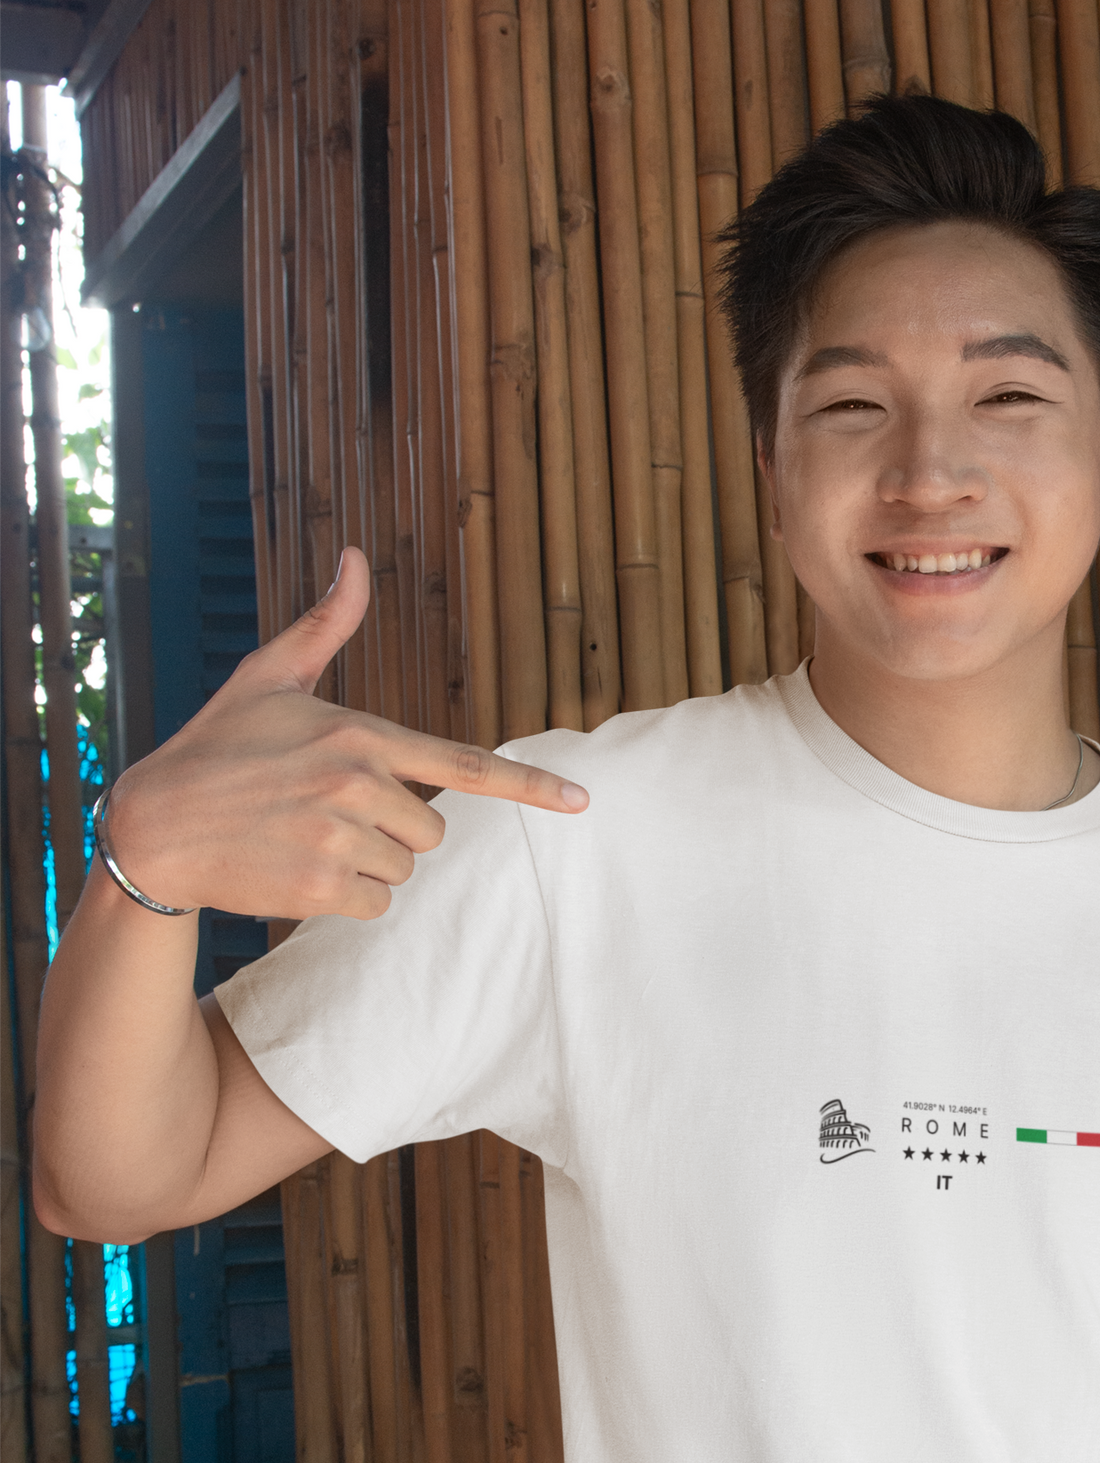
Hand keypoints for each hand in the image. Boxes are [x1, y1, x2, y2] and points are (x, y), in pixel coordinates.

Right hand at [102, 548, 587, 918]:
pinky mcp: (321, 886)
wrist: (153, 827)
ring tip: (304, 839)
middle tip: (325, 814)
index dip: (529, 788)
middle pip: (432, 834)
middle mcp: (358, 784)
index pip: (464, 765)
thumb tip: (357, 557)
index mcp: (359, 733)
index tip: (581, 802)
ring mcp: (340, 837)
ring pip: (402, 871)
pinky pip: (375, 905)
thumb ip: (326, 626)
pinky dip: (344, 898)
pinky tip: (297, 870)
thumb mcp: (268, 678)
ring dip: (365, 867)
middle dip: (391, 832)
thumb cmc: (216, 748)